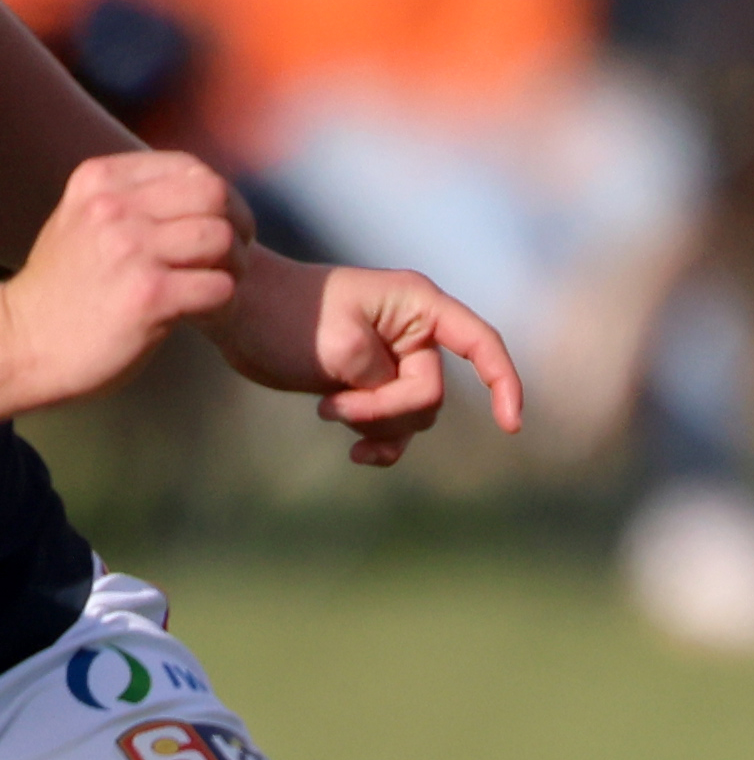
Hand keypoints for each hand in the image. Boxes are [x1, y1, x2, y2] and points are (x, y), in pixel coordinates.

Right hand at [0, 153, 246, 419]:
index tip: (215, 225)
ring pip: (222, 238)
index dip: (218, 198)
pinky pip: (221, 287)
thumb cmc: (64, 287)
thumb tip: (201, 184)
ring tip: (215, 284)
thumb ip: (132, 196)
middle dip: (237, 226)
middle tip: (230, 256)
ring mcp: (130, 251)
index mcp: (99, 181)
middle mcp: (113, 209)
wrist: (21, 344)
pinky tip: (203, 313)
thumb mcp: (82, 219)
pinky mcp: (148, 296)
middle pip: (216, 195)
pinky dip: (224, 302)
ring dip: (235, 266)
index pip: (191, 168)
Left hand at [219, 243, 521, 467]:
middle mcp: (413, 330)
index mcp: (418, 305)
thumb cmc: (284, 316)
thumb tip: (400, 412)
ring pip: (413, 413)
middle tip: (332, 408)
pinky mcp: (369, 381)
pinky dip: (379, 441)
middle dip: (388, 410)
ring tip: (325, 410)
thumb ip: (382, 381)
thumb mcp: (338, 348)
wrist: (237, 312)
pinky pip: (393, 424)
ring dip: (375, 424)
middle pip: (431, 392)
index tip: (510, 425)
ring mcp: (392, 358)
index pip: (481, 343)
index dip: (504, 382)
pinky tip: (356, 454)